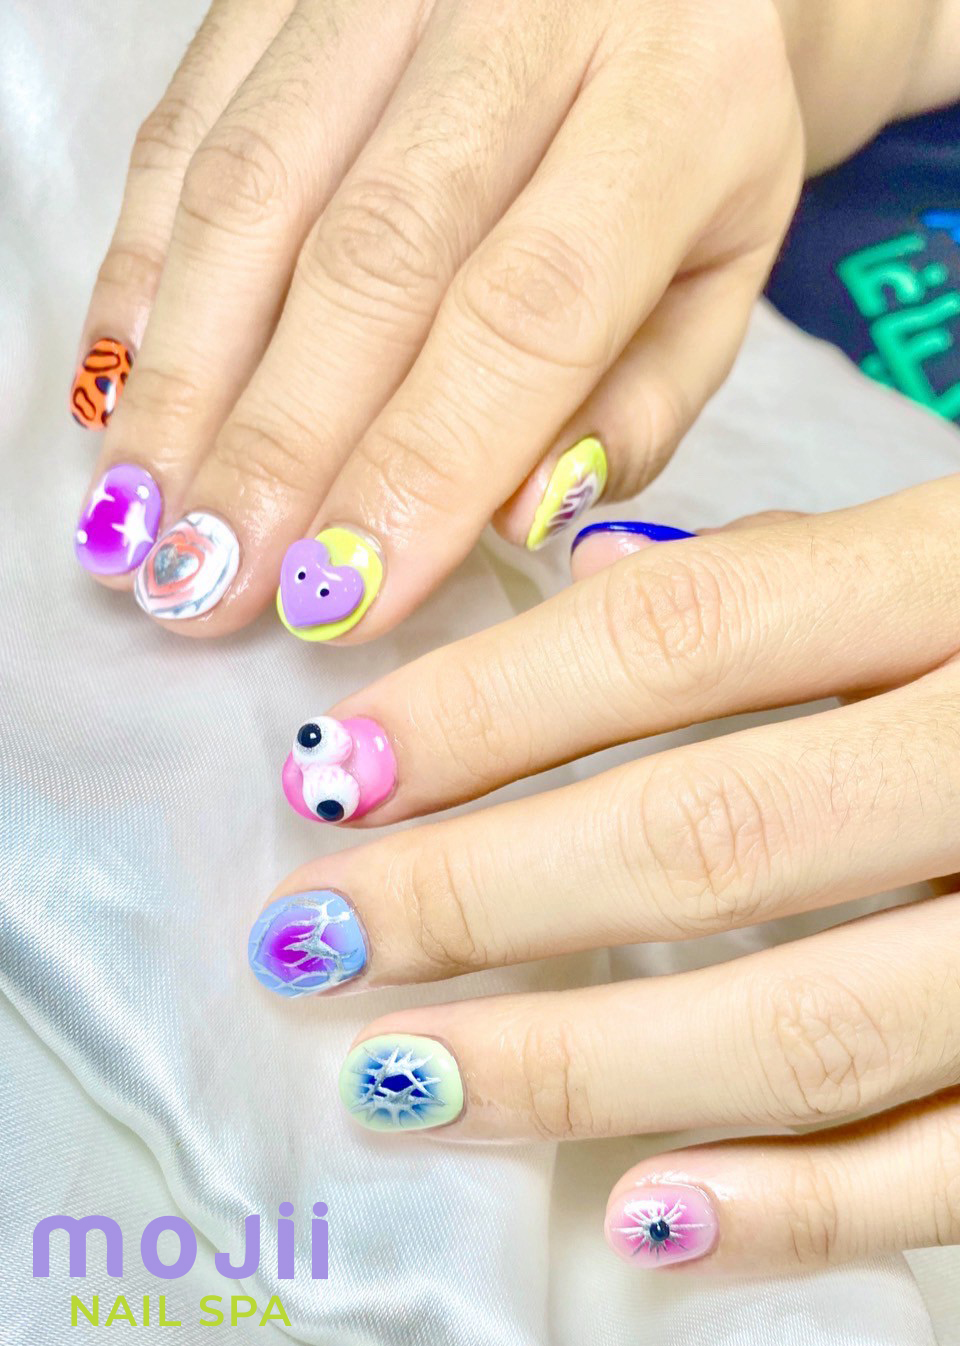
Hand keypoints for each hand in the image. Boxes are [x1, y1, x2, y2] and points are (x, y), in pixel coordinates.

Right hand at [78, 0, 924, 637]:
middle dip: (277, 446)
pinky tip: (122, 390)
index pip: (527, 314)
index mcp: (674, 100)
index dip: (421, 466)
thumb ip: (638, 405)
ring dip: (185, 379)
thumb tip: (508, 519)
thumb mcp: (722, 275)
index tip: (343, 595)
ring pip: (254, 189)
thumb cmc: (690, 145)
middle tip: (211, 583)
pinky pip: (188, 124)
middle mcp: (527, 12)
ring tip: (144, 522)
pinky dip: (144, 270)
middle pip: (369, 258)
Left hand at [249, 473, 959, 1270]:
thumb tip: (568, 616)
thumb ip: (781, 577)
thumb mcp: (941, 541)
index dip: (488, 709)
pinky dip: (804, 1206)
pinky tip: (646, 1218)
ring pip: (815, 1019)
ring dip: (587, 1066)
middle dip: (485, 901)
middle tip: (316, 939)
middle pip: (714, 836)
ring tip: (408, 1081)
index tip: (337, 774)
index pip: (679, 634)